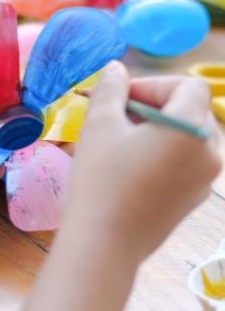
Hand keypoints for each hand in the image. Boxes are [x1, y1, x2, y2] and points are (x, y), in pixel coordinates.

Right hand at [63, 61, 221, 263]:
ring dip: (160, 128)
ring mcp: (206, 178)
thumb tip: (116, 69)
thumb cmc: (101, 179)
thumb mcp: (99, 126)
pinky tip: (130, 166)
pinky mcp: (195, 197)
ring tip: (121, 140)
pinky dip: (164, 153)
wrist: (105, 241)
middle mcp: (211, 151)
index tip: (119, 95)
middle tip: (116, 114)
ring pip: (189, 136)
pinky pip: (186, 161)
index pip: (187, 87)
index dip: (152, 84)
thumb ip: (111, 90)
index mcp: (192, 129)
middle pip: (192, 110)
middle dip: (155, 105)